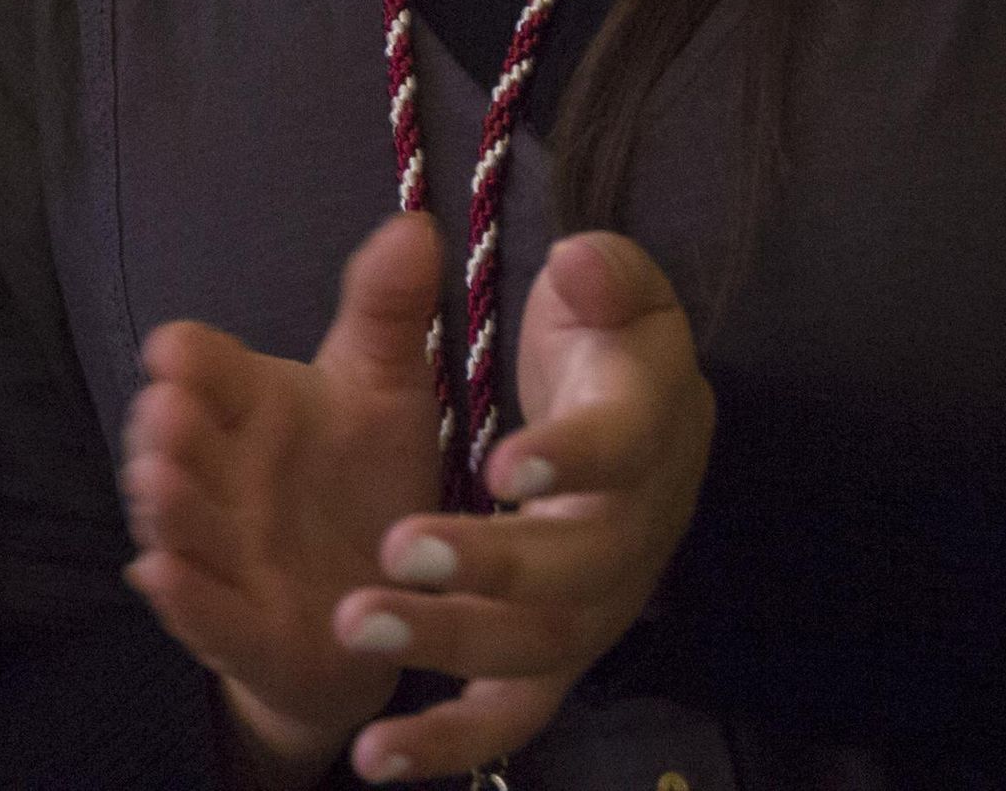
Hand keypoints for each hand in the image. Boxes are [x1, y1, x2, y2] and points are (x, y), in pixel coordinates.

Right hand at [122, 212, 444, 780]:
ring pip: (185, 529)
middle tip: (165, 409)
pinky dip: (185, 599)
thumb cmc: (366, 475)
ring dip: (169, 508)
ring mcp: (231, 557)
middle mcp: (226, 477)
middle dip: (168, 430)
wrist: (387, 597)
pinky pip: (210, 617)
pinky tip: (160, 575)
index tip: (176, 347)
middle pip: (182, 447)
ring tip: (158, 480)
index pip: (208, 370)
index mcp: (253, 406)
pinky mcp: (250, 633)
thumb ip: (389, 308)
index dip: (189, 360)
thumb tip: (417, 223)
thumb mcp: (386, 384)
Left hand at [333, 232, 714, 782]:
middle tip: (398, 548)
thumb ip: (601, 271)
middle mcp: (637, 531)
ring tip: (354, 625)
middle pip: (579, 568)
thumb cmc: (605, 336)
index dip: (569, 458)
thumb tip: (578, 264)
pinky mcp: (560, 653)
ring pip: (539, 648)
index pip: (624, 448)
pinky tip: (372, 757)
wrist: (634, 408)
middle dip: (491, 565)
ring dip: (447, 644)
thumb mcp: (609, 282)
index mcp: (651, 425)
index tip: (498, 461)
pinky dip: (447, 745)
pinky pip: (514, 715)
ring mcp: (600, 605)